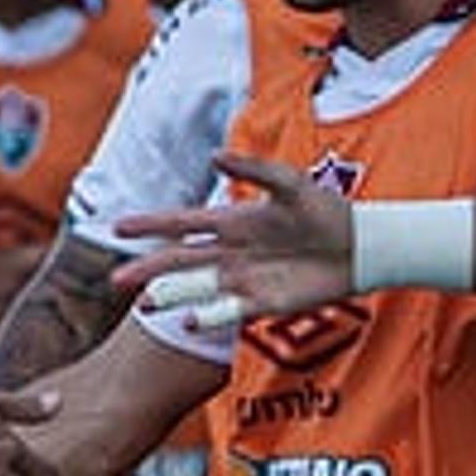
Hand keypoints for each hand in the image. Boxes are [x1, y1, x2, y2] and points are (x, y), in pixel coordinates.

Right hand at [110, 154, 355, 329]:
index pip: (181, 223)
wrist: (359, 248)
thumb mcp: (291, 184)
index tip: (117, 226)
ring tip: (144, 304)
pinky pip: (228, 312)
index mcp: (232, 221)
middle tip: (116, 280)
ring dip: (170, 297)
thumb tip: (214, 155)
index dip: (150, 225)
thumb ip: (254, 170)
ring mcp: (243, 279)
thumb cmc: (326, 212)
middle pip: (179, 262)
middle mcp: (230, 252)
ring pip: (195, 290)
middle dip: (147, 270)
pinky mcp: (262, 303)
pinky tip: (191, 321)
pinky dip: (208, 317)